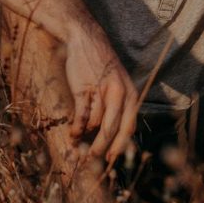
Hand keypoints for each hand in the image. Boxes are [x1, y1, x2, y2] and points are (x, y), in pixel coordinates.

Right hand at [64, 29, 138, 162]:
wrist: (87, 41)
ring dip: (85, 138)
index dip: (120, 146)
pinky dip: (76, 128)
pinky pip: (82, 116)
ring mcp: (102, 92)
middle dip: (101, 149)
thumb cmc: (103, 67)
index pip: (129, 128)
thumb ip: (119, 107)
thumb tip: (113, 136)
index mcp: (131, 95)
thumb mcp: (119, 85)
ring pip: (96, 125)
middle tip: (91, 161)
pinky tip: (73, 135)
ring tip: (77, 145)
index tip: (111, 160)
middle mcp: (120, 95)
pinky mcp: (85, 89)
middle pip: (112, 131)